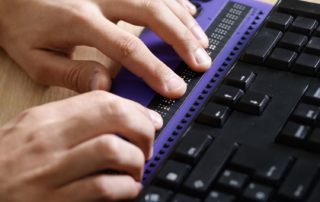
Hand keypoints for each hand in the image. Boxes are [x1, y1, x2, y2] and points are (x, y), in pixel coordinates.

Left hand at [0, 0, 210, 98]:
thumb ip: (70, 73)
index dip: (155, 69)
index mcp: (80, 20)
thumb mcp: (35, 58)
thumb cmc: (21, 24)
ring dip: (183, 21)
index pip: (128, 47)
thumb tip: (105, 84)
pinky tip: (188, 12)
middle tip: (200, 62)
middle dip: (181, 40)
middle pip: (152, 14)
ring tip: (202, 42)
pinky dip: (174, 0)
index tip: (174, 87)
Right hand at [0, 91, 161, 201]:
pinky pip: (103, 188)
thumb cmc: (4, 164)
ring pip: (114, 150)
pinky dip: (126, 188)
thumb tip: (114, 119)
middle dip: (143, 129)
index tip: (149, 120)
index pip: (102, 99)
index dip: (135, 108)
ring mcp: (51, 171)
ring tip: (137, 169)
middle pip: (114, 116)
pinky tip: (127, 189)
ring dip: (136, 160)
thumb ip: (69, 121)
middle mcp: (49, 140)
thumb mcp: (30, 131)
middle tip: (148, 144)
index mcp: (44, 118)